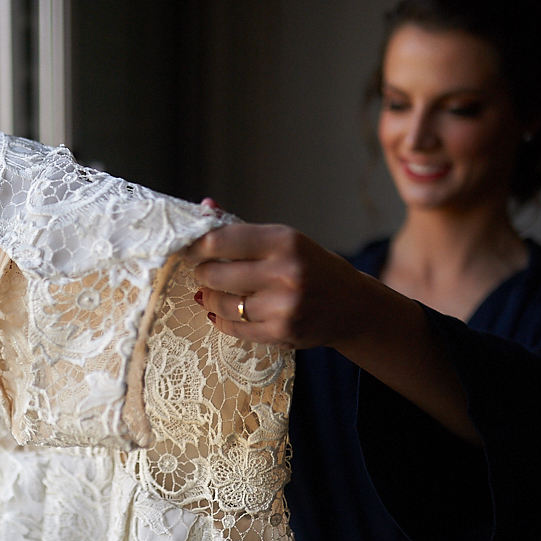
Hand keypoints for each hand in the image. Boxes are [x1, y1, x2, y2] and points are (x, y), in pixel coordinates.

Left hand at [184, 199, 362, 349]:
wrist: (352, 306)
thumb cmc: (313, 268)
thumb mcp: (286, 240)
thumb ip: (242, 229)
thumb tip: (204, 207)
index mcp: (284, 240)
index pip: (220, 240)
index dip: (195, 246)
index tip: (188, 248)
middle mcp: (284, 271)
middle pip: (215, 273)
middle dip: (201, 272)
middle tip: (201, 271)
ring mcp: (283, 305)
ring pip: (222, 303)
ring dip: (209, 297)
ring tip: (211, 291)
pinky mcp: (281, 332)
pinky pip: (234, 328)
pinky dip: (221, 320)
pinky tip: (221, 312)